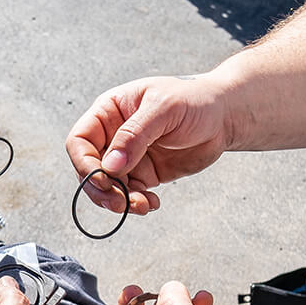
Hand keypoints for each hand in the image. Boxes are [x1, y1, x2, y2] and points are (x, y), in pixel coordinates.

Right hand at [65, 75, 229, 214]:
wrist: (225, 116)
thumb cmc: (195, 99)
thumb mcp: (164, 109)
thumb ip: (135, 135)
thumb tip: (110, 166)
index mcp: (109, 112)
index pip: (80, 141)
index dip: (84, 163)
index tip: (102, 180)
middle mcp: (113, 135)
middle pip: (89, 169)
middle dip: (101, 189)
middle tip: (120, 202)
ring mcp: (128, 157)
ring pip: (108, 186)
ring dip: (120, 201)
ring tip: (142, 205)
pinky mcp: (144, 174)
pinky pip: (130, 194)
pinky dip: (137, 203)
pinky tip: (152, 203)